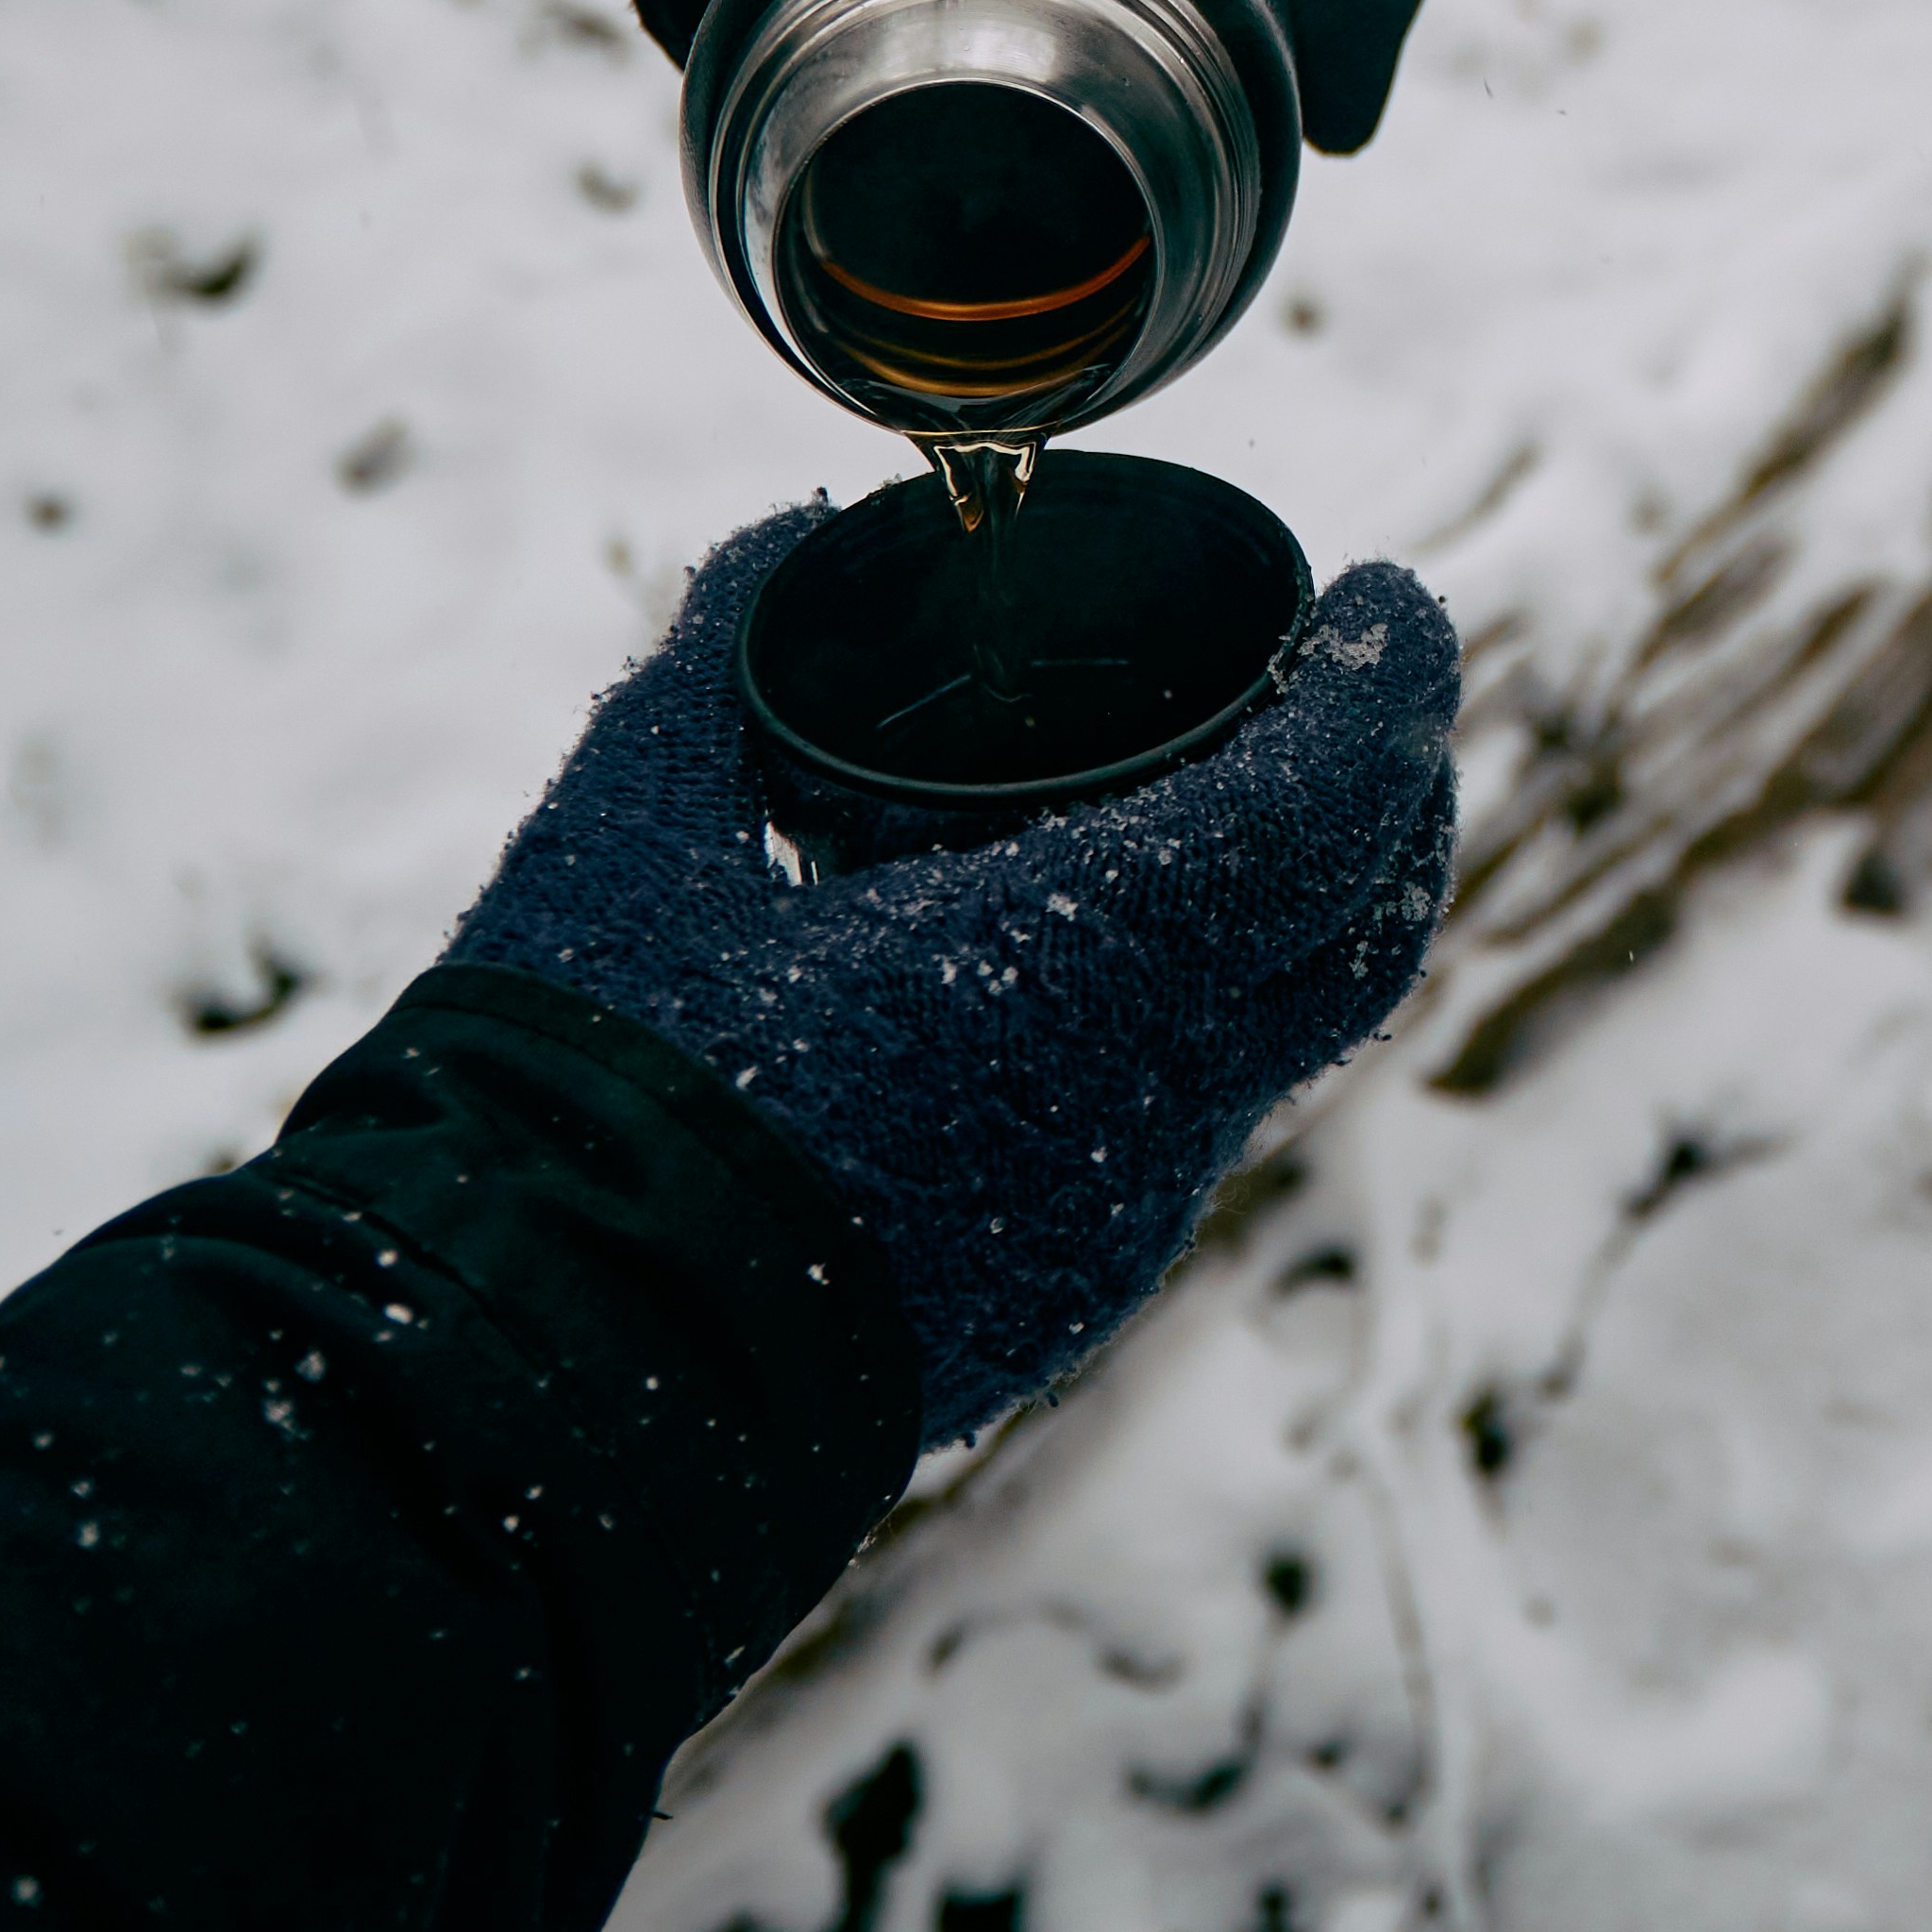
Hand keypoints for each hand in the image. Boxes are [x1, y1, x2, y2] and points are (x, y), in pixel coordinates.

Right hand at [449, 508, 1458, 1442]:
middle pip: (1362, 930)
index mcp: (1086, 967)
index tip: (1390, 599)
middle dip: (1396, 798)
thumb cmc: (584, 1096)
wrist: (535, 1392)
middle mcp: (1149, 1101)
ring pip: (1277, 1037)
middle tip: (1357, 691)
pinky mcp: (1062, 1289)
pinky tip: (1097, 959)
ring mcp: (1116, 1217)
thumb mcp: (631, 838)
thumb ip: (720, 668)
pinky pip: (1178, 1124)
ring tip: (1230, 803)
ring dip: (1292, 912)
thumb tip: (779, 539)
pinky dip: (1188, 1014)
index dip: (1386, 685)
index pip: (1326, 802)